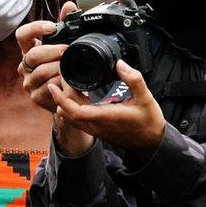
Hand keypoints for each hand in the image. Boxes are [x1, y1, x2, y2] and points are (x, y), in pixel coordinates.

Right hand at [17, 1, 76, 112]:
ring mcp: (29, 82)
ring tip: (70, 66)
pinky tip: (68, 81)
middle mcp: (25, 66)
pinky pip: (48, 88)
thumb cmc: (64, 67)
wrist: (68, 96)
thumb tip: (69, 7)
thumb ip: (66, 25)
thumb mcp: (64, 45)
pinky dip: (60, 83)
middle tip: (68, 50)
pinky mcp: (36, 97)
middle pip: (32, 55)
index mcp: (30, 49)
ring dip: (59, 68)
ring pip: (41, 72)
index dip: (34, 29)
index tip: (51, 26)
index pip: (22, 35)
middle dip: (53, 51)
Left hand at [49, 59, 165, 159]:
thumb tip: (120, 64)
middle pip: (67, 113)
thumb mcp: (146, 97)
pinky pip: (76, 120)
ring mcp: (95, 130)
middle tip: (61, 78)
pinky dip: (71, 109)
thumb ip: (133, 79)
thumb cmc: (148, 121)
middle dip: (60, 96)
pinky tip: (76, 96)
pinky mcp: (96, 131)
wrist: (151, 142)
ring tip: (65, 85)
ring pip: (70, 118)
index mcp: (105, 117)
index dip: (61, 99)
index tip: (55, 85)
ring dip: (64, 103)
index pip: (74, 111)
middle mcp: (96, 125)